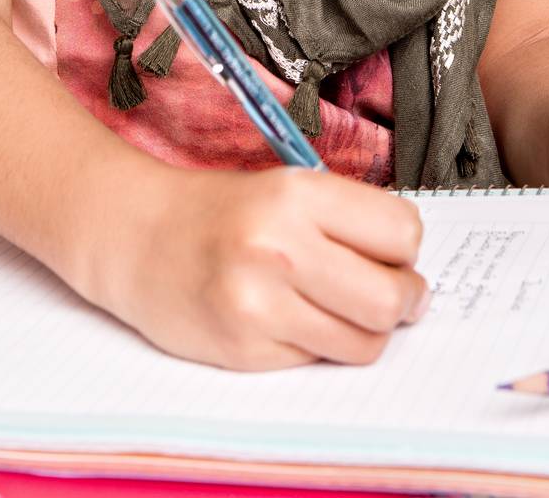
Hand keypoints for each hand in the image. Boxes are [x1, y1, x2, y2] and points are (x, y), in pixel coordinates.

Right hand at [91, 158, 431, 370]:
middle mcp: (280, 247)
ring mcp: (260, 304)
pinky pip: (317, 361)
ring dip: (367, 330)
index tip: (396, 253)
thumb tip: (412, 266)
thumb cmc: (219, 210)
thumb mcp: (285, 187)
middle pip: (391, 297)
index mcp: (298, 194)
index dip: (406, 248)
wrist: (136, 236)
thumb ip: (347, 219)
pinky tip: (292, 318)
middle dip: (404, 300)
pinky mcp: (244, 351)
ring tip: (343, 308)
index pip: (401, 232)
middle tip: (395, 294)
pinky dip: (318, 345)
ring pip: (363, 342)